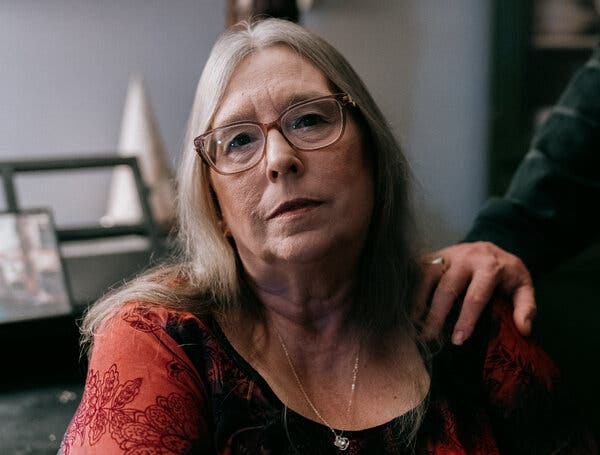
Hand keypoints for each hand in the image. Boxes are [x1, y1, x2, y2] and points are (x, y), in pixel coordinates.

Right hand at [414, 242, 535, 344]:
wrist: (491, 246)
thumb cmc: (505, 272)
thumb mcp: (523, 286)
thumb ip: (526, 307)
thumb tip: (523, 330)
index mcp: (489, 266)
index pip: (475, 296)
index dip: (466, 319)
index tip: (458, 340)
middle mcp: (465, 257)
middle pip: (447, 288)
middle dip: (437, 314)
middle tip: (430, 337)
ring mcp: (447, 254)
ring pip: (428, 277)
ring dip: (419, 300)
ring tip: (414, 322)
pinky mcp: (434, 254)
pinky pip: (418, 269)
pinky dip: (411, 287)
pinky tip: (407, 304)